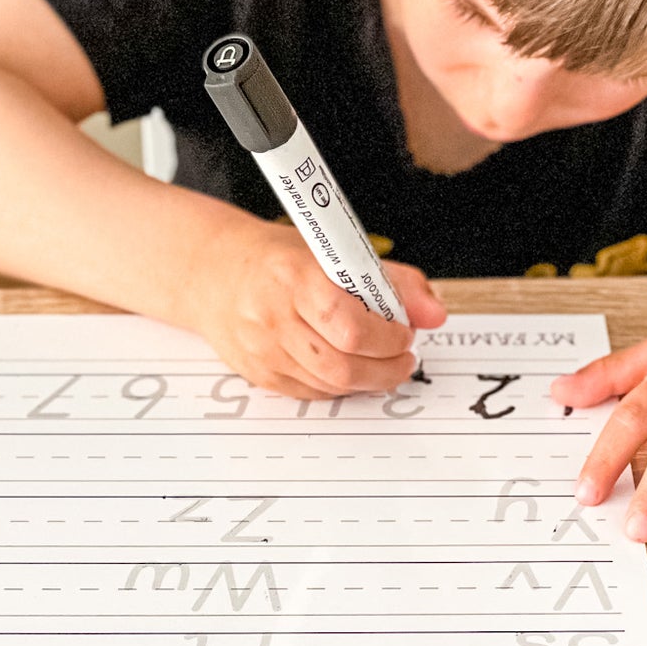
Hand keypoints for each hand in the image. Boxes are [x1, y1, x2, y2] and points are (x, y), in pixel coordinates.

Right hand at [191, 219, 446, 399]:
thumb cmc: (277, 260)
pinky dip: (339, 386)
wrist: (212, 272)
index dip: (388, 337)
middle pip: (342, 366)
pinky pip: (311, 394)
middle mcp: (273, 316)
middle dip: (386, 368)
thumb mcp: (336, 251)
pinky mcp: (258, 374)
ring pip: (330, 386)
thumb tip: (433, 313)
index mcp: (295, 277)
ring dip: (367, 380)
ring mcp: (263, 350)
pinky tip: (347, 366)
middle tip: (403, 356)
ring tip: (380, 361)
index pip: (350, 324)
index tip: (405, 332)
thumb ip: (393, 280)